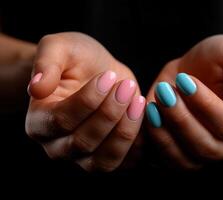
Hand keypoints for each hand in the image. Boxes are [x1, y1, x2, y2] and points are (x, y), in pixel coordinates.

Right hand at [25, 32, 145, 171]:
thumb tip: (35, 88)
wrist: (99, 72)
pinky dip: (138, 143)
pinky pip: (125, 162)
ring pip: (104, 160)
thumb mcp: (60, 47)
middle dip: (110, 113)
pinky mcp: (108, 158)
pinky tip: (144, 116)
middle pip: (83, 142)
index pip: (61, 121)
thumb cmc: (77, 61)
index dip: (88, 100)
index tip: (109, 76)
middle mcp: (58, 146)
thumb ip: (46, 63)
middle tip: (126, 86)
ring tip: (138, 101)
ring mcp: (83, 157)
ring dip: (125, 130)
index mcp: (39, 122)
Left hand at [146, 35, 222, 168]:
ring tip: (151, 105)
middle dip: (180, 118)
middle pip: (203, 146)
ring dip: (163, 134)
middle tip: (164, 91)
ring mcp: (199, 155)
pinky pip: (160, 160)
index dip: (204, 104)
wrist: (196, 72)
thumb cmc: (218, 62)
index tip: (183, 80)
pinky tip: (141, 119)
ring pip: (181, 159)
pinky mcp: (174, 154)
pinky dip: (149, 144)